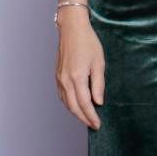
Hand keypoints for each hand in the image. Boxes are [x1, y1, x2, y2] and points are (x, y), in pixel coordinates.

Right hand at [55, 8, 104, 129]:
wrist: (72, 30)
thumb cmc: (88, 43)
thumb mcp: (99, 63)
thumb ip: (98, 84)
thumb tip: (98, 102)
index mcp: (77, 78)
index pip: (85, 104)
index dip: (91, 116)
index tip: (98, 124)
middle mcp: (65, 81)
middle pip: (74, 107)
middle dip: (84, 118)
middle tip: (93, 125)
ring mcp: (59, 79)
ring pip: (66, 103)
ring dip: (76, 113)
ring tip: (86, 118)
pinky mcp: (57, 76)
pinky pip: (62, 96)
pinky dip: (69, 104)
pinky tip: (76, 106)